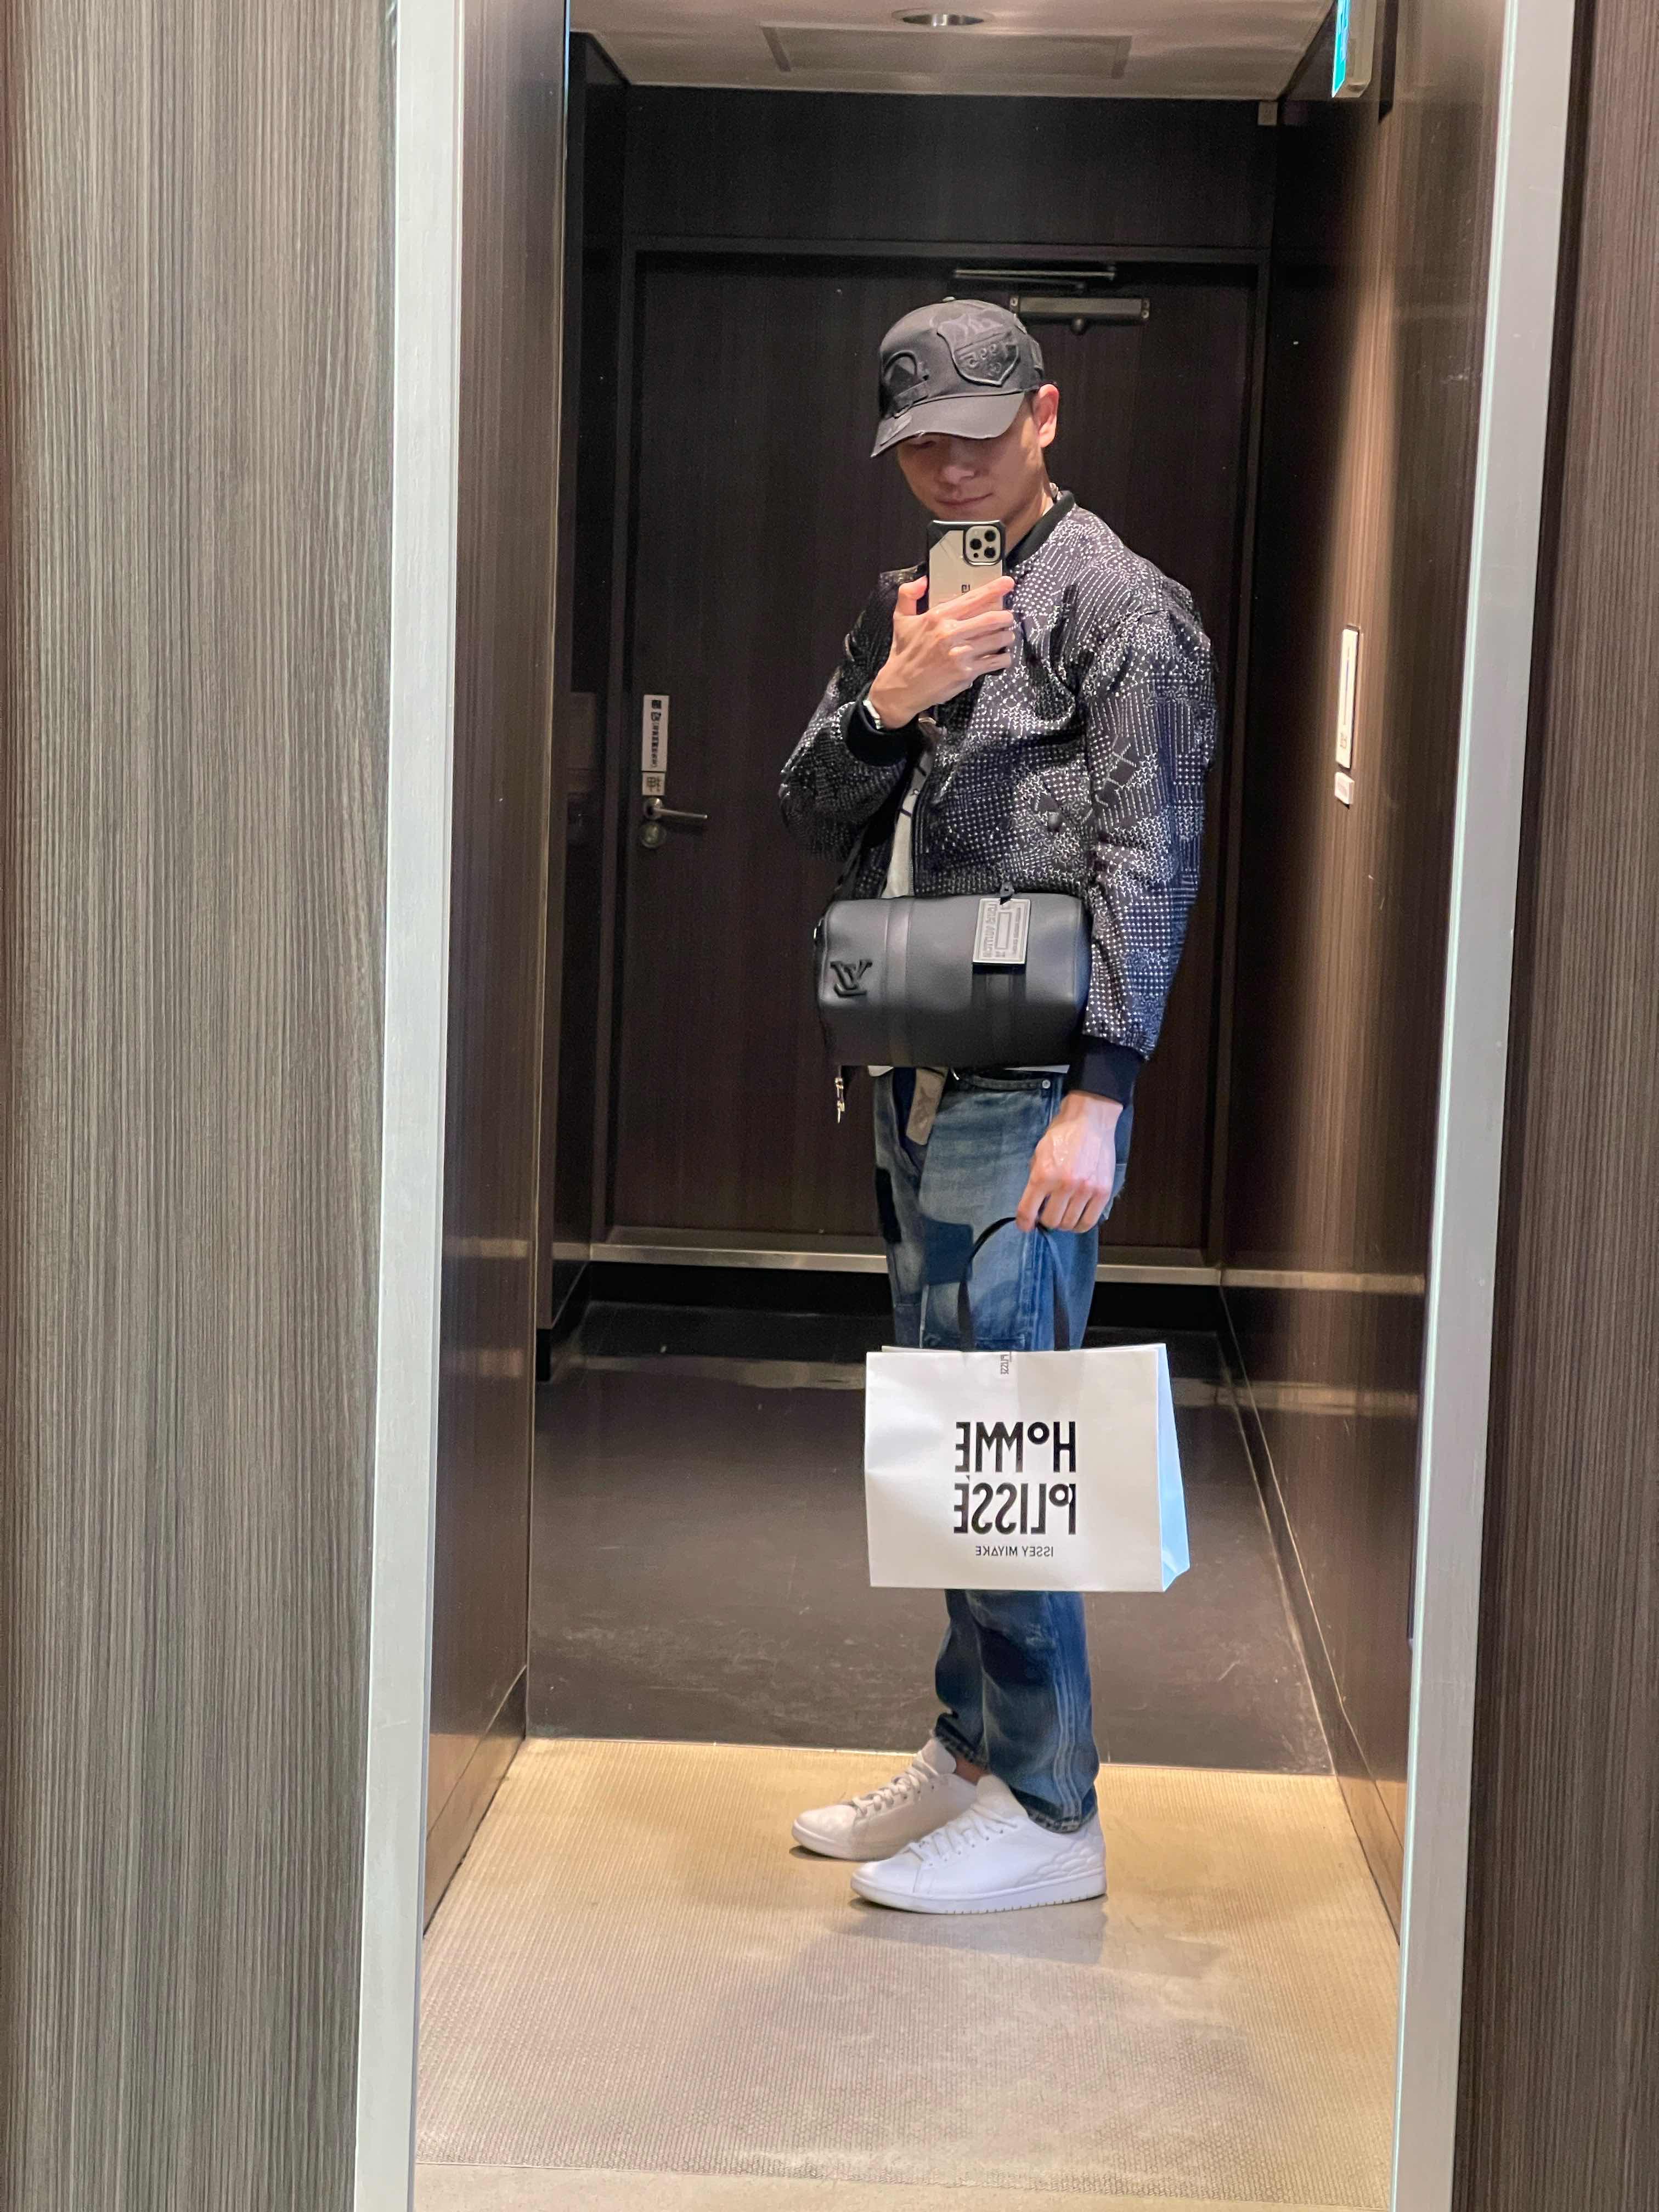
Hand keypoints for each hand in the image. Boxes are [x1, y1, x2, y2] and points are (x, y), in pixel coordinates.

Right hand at [866, 574, 1015, 725]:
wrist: (900, 687)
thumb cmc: (903, 653)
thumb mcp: (901, 620)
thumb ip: (908, 595)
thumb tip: (923, 580)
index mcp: (938, 616)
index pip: (973, 598)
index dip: (994, 589)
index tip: (1007, 583)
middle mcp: (950, 633)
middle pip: (992, 619)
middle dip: (1006, 616)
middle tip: (1008, 617)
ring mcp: (960, 654)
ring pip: (997, 640)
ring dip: (1007, 636)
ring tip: (1006, 635)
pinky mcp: (966, 673)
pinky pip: (995, 662)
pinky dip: (1004, 658)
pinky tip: (1002, 656)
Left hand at [1016, 1092, 1121, 1233]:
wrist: (1090, 1120)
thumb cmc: (1063, 1135)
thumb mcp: (1039, 1154)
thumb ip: (1035, 1179)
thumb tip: (1034, 1204)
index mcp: (1044, 1174)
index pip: (1028, 1211)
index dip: (1024, 1223)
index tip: (1025, 1225)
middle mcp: (1064, 1185)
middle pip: (1050, 1221)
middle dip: (1045, 1220)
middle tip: (1047, 1213)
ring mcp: (1086, 1190)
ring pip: (1069, 1224)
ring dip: (1062, 1222)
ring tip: (1062, 1213)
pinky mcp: (1102, 1192)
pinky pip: (1089, 1221)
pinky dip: (1080, 1224)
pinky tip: (1076, 1217)